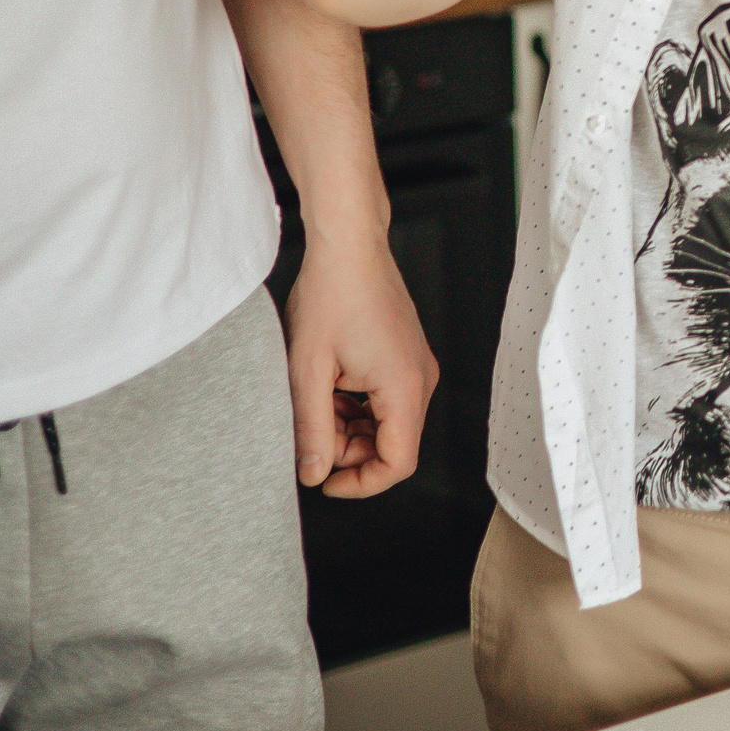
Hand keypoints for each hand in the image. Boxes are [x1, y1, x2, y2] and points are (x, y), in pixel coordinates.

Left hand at [282, 226, 438, 496]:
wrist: (350, 247)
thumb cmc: (333, 295)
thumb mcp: (308, 370)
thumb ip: (312, 429)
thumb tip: (313, 474)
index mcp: (404, 387)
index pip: (398, 462)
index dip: (361, 483)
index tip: (325, 480)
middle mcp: (420, 380)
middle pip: (393, 445)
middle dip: (349, 451)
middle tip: (310, 433)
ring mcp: (417, 367)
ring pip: (388, 424)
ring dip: (350, 427)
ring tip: (314, 401)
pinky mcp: (407, 357)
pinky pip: (387, 401)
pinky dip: (356, 406)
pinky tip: (328, 387)